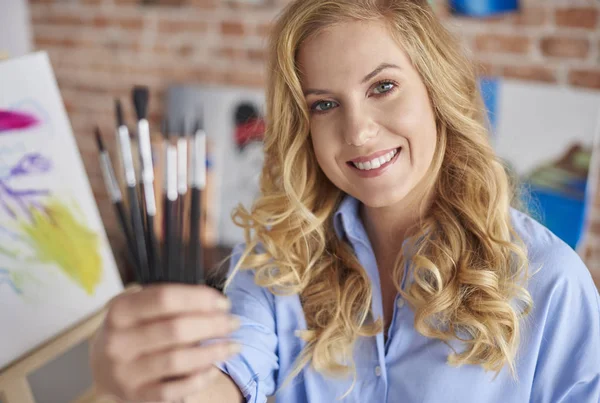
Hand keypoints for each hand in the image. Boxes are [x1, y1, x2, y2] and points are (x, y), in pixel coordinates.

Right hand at [90, 284, 240, 401]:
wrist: (104, 367)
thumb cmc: (133, 328)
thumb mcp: (139, 307)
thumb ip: (170, 301)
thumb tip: (215, 303)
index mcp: (120, 311)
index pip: (165, 298)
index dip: (200, 298)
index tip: (224, 302)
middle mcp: (118, 341)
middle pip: (175, 329)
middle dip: (213, 324)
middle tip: (234, 322)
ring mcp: (125, 372)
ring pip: (178, 360)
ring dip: (213, 352)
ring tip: (234, 345)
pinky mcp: (136, 396)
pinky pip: (174, 390)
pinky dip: (199, 379)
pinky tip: (213, 368)